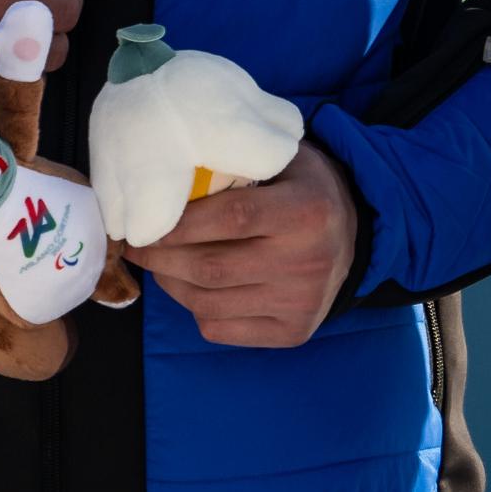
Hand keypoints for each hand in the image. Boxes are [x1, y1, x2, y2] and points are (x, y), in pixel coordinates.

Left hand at [123, 143, 360, 347]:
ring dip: (171, 284)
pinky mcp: (293, 332)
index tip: (143, 221)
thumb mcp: (282, 159)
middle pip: (212, 267)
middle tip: (135, 244)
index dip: (180, 224)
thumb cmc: (303, 188)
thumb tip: (167, 174)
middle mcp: (307, 261)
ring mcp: (300, 303)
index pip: (232, 219)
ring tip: (159, 263)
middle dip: (161, 257)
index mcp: (308, 211)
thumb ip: (237, 162)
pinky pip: (221, 329)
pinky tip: (193, 287)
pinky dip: (195, 310)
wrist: (354, 235)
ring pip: (209, 303)